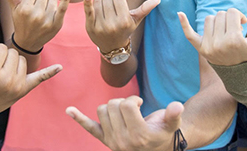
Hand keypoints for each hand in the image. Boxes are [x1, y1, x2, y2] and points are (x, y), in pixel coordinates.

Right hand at [0, 0, 70, 52]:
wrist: (28, 43)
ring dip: (49, 2)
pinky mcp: (57, 24)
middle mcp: (35, 14)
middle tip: (37, 8)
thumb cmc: (20, 21)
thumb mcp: (14, 8)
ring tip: (43, 12)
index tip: (30, 1)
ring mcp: (47, 20)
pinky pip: (63, 7)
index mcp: (24, 9)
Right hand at [0, 37, 61, 122]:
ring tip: (2, 73)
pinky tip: (59, 68)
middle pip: (13, 53)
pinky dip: (49, 73)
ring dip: (14, 63)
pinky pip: (39, 79)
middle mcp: (5, 80)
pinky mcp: (24, 91)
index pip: (1, 47)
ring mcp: (16, 87)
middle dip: (4, 57)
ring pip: (22, 61)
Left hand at [66, 96, 182, 150]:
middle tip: (132, 109)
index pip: (126, 105)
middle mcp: (122, 140)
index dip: (133, 100)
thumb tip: (177, 107)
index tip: (139, 104)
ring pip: (102, 110)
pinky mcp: (104, 140)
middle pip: (113, 105)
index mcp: (138, 136)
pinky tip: (69, 110)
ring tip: (123, 113)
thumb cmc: (164, 132)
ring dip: (112, 107)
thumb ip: (174, 115)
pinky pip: (89, 127)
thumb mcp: (173, 125)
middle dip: (122, 101)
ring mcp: (111, 141)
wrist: (156, 148)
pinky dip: (79, 118)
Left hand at [84, 0, 159, 51]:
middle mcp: (113, 25)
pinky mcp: (90, 27)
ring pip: (97, 2)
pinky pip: (88, 11)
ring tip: (104, 15)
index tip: (119, 9)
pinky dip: (87, 2)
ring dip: (100, 4)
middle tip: (111, 13)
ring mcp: (100, 26)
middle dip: (109, 2)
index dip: (118, 0)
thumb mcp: (136, 20)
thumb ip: (145, 9)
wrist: (112, 47)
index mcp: (125, 21)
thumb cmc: (125, 29)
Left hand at [179, 8, 246, 65]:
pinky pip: (189, 34)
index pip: (232, 13)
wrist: (238, 74)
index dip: (239, 16)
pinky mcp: (200, 48)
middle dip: (228, 19)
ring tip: (224, 32)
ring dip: (217, 22)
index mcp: (234, 40)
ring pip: (209, 19)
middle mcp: (219, 43)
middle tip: (234, 30)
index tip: (243, 25)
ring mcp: (207, 46)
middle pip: (220, 14)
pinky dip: (184, 24)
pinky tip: (179, 13)